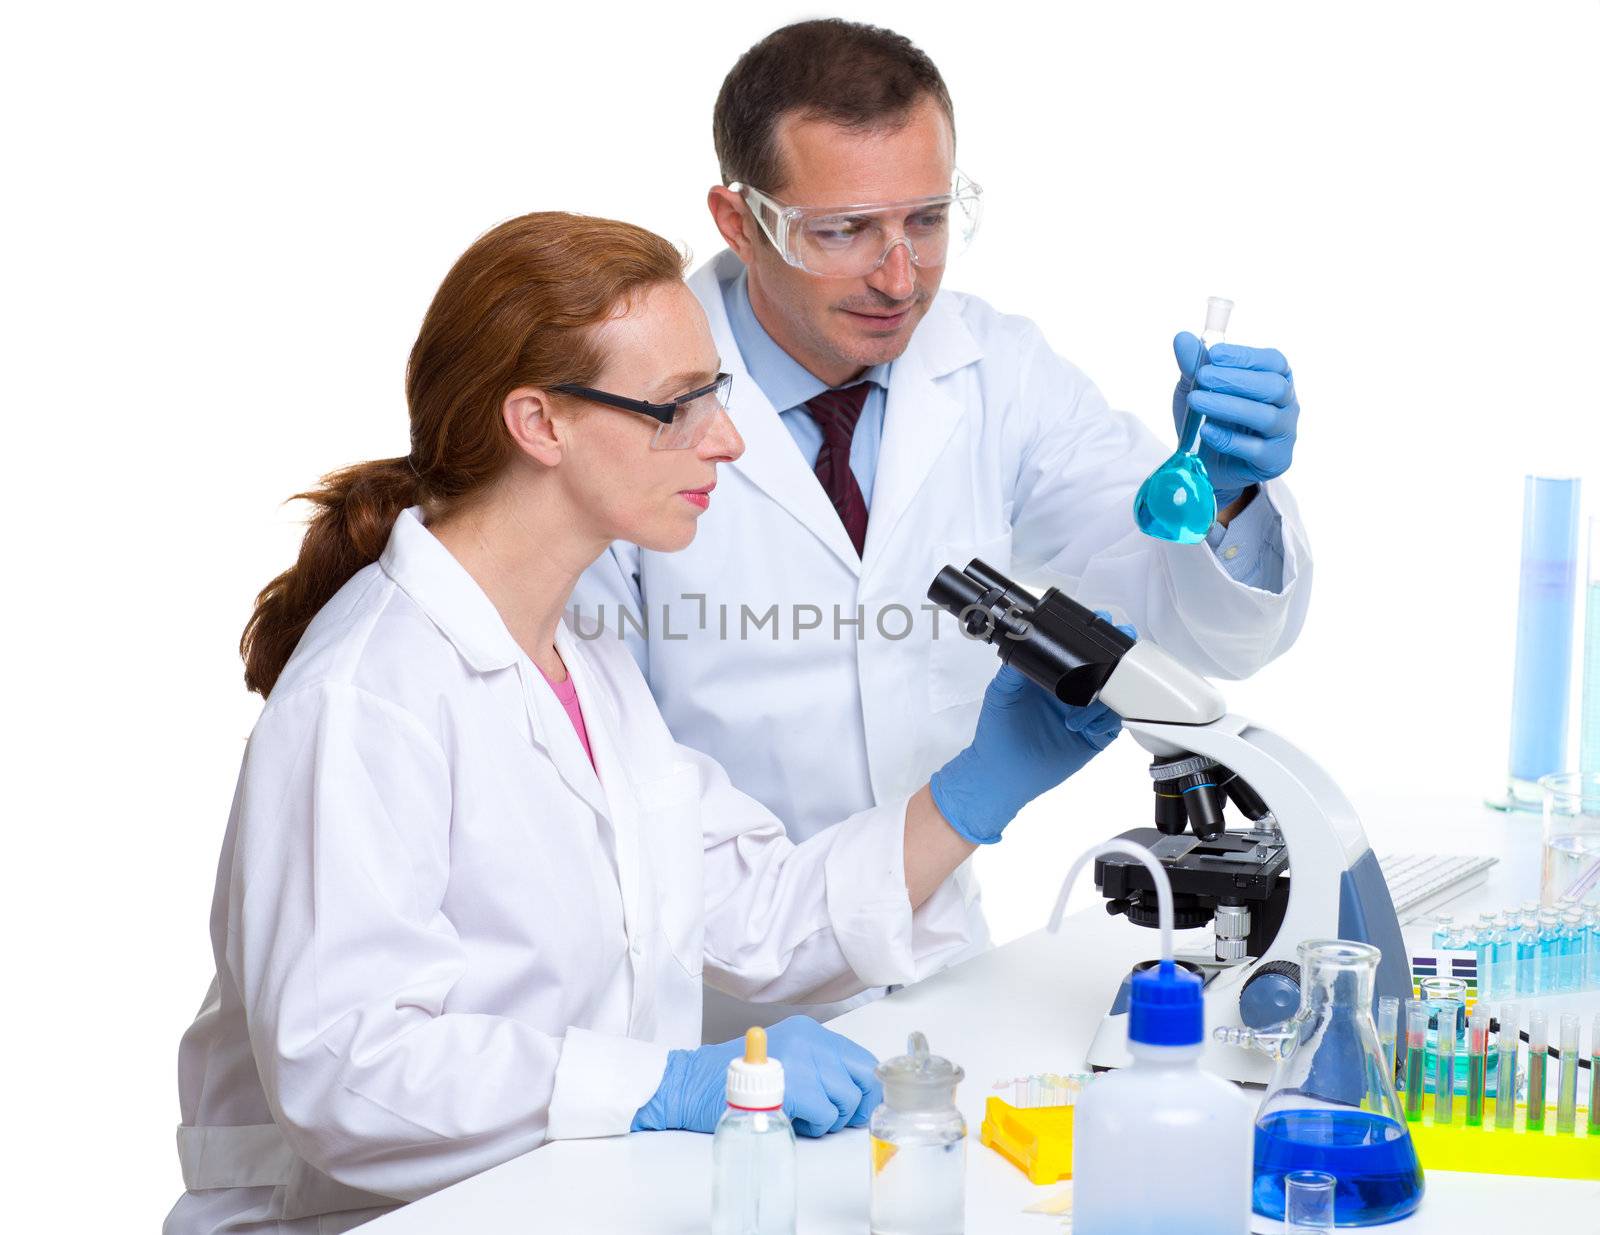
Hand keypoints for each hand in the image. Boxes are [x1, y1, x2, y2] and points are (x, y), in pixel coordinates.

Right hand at [631, 1015, 881, 1137]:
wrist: (692, 1083)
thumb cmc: (735, 1078)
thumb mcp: (784, 1056)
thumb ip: (817, 1066)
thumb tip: (857, 1092)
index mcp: (811, 1032)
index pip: (862, 1061)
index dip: (866, 1089)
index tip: (856, 1106)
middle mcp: (810, 1041)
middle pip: (861, 1082)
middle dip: (851, 1108)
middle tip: (828, 1117)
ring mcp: (802, 1062)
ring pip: (845, 1102)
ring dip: (828, 1119)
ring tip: (800, 1114)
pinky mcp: (792, 1087)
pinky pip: (825, 1116)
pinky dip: (813, 1126)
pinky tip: (792, 1119)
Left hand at [929, 627, 1126, 844]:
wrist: (1003, 772)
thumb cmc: (997, 733)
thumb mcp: (1001, 693)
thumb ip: (1013, 668)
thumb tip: (1022, 640)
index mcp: (1053, 677)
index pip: (1079, 653)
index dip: (1093, 639)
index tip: (1103, 624)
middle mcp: (1072, 692)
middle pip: (1105, 670)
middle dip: (1116, 661)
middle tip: (1117, 658)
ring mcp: (1085, 714)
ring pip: (1114, 695)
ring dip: (1105, 698)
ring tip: (1078, 712)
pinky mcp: (1094, 737)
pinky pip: (1114, 723)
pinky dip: (1106, 721)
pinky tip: (1086, 728)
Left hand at [1172, 333, 1299, 503]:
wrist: (1206, 463)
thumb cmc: (1210, 418)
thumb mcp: (1197, 388)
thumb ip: (1194, 365)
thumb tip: (1182, 337)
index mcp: (1276, 379)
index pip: (1273, 361)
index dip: (1245, 356)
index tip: (1214, 354)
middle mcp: (1287, 404)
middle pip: (1273, 387)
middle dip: (1236, 380)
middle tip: (1203, 377)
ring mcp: (1284, 434)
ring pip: (1265, 417)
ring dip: (1228, 407)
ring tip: (1197, 401)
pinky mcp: (1275, 460)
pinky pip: (1256, 449)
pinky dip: (1229, 439)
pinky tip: (1206, 431)